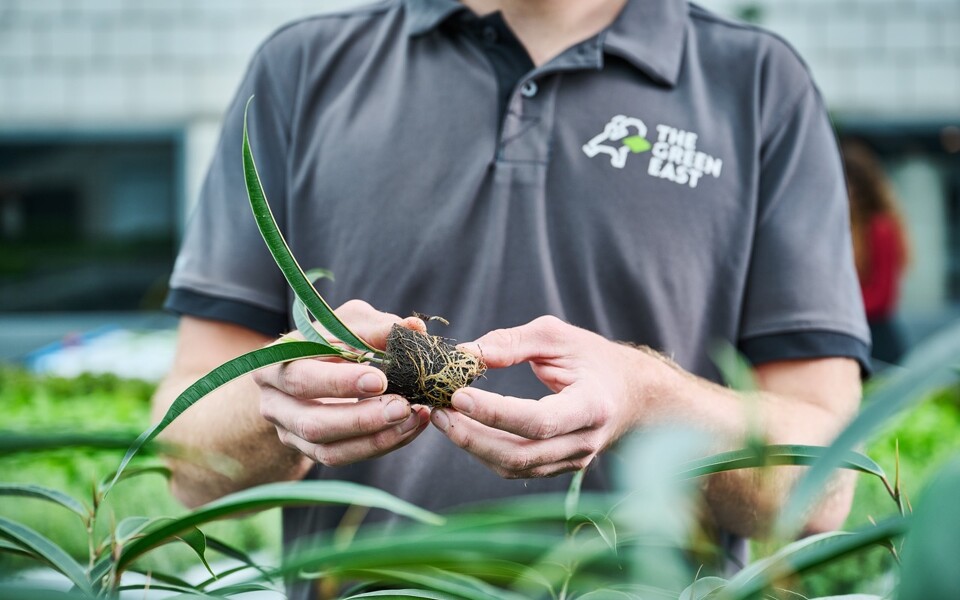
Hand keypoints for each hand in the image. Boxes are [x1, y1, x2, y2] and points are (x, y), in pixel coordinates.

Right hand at [253, 300, 430, 467]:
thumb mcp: (348, 323)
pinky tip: (409, 428)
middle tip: (402, 407)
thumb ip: (376, 327)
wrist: (313, 369)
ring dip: (376, 439)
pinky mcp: (310, 451)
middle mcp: (274, 403)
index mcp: (274, 363)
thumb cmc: (331, 339)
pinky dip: (380, 445)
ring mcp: (290, 432)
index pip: (301, 377)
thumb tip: (414, 327)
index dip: (339, 382)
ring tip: (412, 418)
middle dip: (361, 419)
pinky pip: (345, 457)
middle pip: (312, 423)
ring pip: (328, 451)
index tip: (380, 380)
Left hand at [431, 316, 667, 478]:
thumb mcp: (558, 336)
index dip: (495, 413)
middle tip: (438, 410)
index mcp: (592, 406)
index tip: (458, 395)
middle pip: (521, 454)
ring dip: (472, 446)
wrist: (630, 393)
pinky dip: (484, 451)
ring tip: (442, 418)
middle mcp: (584, 442)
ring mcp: (573, 461)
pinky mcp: (559, 468)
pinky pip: (516, 468)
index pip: (538, 420)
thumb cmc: (593, 358)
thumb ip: (512, 343)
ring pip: (514, 468)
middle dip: (472, 436)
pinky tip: (463, 429)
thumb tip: (466, 355)